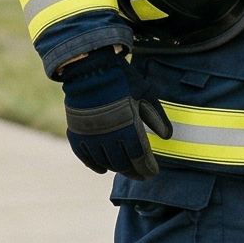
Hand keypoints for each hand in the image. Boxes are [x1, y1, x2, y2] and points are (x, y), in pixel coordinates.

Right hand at [61, 50, 172, 176]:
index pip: (139, 156)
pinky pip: (85, 157)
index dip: (147, 168)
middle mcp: (109, 135)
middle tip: (142, 175)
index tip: (153, 172)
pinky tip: (103, 169)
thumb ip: (157, 117)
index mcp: (128, 125)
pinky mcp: (76, 133)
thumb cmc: (122, 79)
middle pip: (123, 163)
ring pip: (105, 162)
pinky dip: (94, 165)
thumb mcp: (146, 94)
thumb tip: (167, 137)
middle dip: (134, 172)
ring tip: (126, 170)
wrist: (90, 66)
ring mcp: (91, 136)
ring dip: (116, 168)